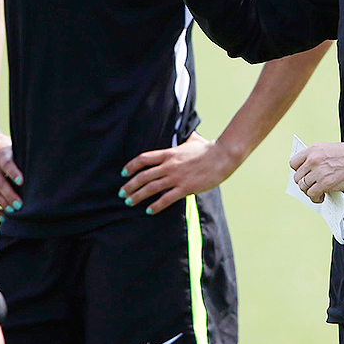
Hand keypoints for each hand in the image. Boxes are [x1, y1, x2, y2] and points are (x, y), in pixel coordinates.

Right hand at [0, 134, 22, 218]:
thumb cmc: (4, 149)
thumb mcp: (12, 146)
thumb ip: (22, 157)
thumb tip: (41, 168)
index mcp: (2, 156)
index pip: (7, 164)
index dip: (14, 173)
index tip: (22, 182)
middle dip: (9, 195)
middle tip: (19, 205)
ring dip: (1, 203)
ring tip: (12, 212)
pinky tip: (3, 217)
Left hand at [119, 132, 239, 214]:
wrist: (222, 157)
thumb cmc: (208, 148)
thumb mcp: (192, 140)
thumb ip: (184, 139)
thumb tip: (184, 133)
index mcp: (169, 153)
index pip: (143, 159)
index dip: (130, 166)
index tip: (123, 173)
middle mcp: (169, 165)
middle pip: (143, 176)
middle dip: (129, 186)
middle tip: (122, 193)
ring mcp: (176, 177)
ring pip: (151, 188)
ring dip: (138, 196)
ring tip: (129, 202)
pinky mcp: (185, 188)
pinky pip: (166, 199)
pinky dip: (155, 206)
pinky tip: (149, 210)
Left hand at [290, 140, 343, 202]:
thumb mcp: (330, 149)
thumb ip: (318, 158)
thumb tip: (310, 171)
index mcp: (314, 149)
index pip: (294, 162)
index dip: (298, 171)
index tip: (303, 175)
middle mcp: (313, 160)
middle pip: (297, 176)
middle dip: (304, 183)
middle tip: (311, 186)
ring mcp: (318, 172)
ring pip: (303, 187)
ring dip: (309, 191)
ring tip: (317, 192)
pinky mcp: (325, 183)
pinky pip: (312, 195)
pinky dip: (315, 198)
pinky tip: (321, 197)